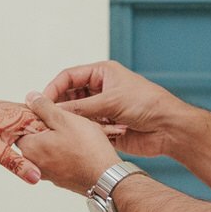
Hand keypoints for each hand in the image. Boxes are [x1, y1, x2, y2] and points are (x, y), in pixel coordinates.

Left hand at [19, 92, 122, 193]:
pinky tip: (81, 147)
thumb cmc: (87, 149)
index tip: (49, 111)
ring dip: (60, 140)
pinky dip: (67, 152)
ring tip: (77, 133)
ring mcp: (48, 174)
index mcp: (30, 148)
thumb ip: (44, 107)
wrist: (107, 177)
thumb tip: (30, 98)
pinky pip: (60, 160)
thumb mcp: (64, 119)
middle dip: (48, 128)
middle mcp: (34, 164)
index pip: (22, 127)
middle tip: (67, 121)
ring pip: (49, 149)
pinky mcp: (61, 179)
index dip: (35, 116)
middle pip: (35, 138)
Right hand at [41, 61, 188, 157]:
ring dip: (70, 121)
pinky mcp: (106, 126)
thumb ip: (80, 107)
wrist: (169, 128)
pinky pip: (86, 128)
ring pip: (76, 114)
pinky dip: (81, 132)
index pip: (69, 77)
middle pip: (70, 96)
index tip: (41, 102)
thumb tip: (54, 110)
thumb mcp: (110, 101)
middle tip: (43, 118)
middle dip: (59, 106)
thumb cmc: (146, 104)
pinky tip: (74, 138)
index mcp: (102, 73)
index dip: (54, 88)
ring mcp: (102, 108)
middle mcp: (100, 89)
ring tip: (56, 129)